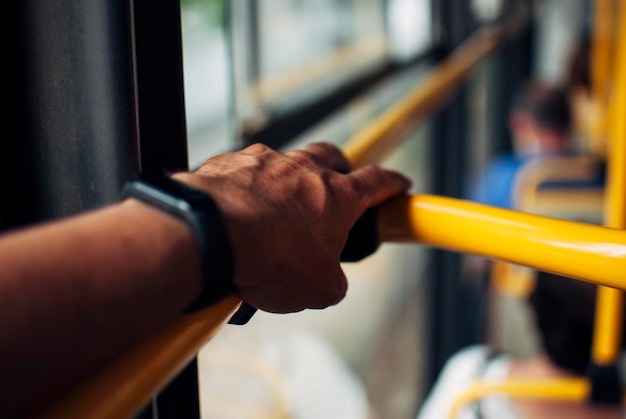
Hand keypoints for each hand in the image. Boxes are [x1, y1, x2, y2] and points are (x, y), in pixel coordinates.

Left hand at [175, 142, 410, 312]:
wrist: (211, 236)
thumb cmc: (268, 258)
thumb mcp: (318, 288)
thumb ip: (332, 280)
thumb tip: (327, 281)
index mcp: (337, 196)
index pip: (377, 181)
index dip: (392, 183)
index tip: (398, 184)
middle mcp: (304, 170)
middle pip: (331, 157)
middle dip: (339, 169)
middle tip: (335, 188)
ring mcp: (265, 162)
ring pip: (285, 163)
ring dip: (287, 182)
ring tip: (276, 214)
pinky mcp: (230, 163)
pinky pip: (245, 172)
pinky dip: (247, 188)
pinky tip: (239, 213)